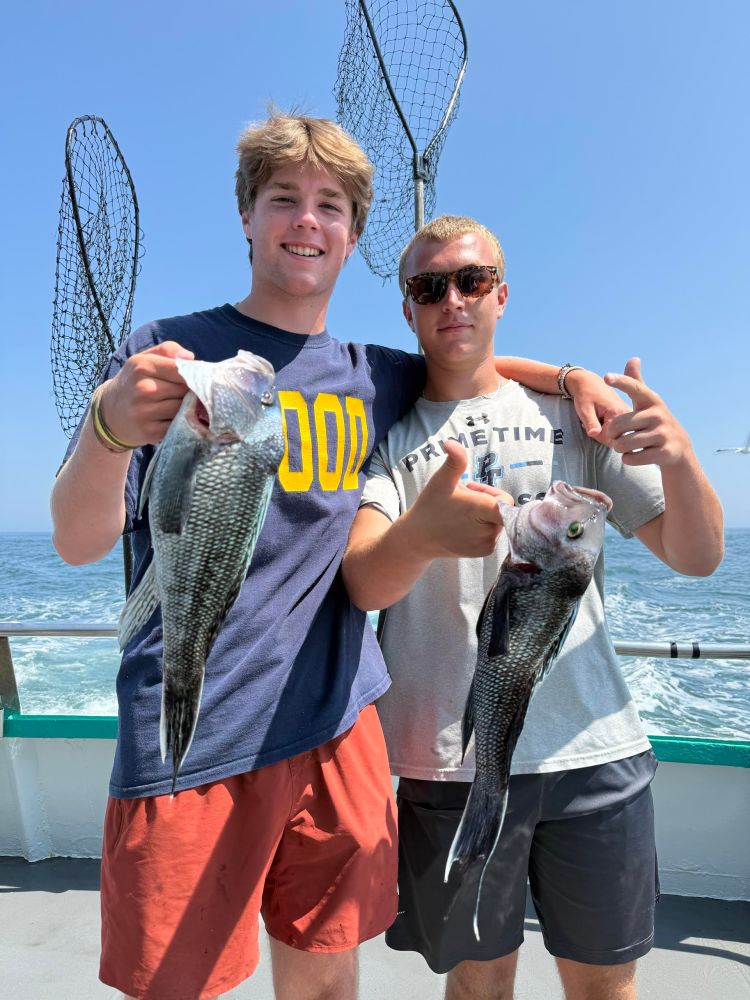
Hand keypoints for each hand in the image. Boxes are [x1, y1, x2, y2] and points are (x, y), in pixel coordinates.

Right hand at [98, 342, 194, 446]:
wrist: (110, 413)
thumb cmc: (134, 382)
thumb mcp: (144, 359)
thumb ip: (168, 350)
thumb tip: (190, 358)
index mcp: (142, 366)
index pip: (181, 369)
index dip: (193, 374)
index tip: (196, 378)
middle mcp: (143, 389)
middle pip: (185, 390)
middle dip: (190, 391)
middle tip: (183, 393)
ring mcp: (145, 412)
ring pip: (184, 408)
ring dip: (186, 408)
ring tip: (177, 405)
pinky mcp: (150, 432)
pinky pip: (178, 425)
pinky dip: (179, 423)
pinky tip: (170, 418)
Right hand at [404, 440, 509, 557]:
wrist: (417, 538)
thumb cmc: (430, 505)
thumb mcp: (442, 480)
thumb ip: (455, 460)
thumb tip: (451, 442)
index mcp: (482, 510)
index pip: (505, 500)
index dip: (491, 492)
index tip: (471, 489)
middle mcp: (489, 530)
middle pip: (502, 509)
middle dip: (486, 502)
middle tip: (463, 498)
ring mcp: (487, 544)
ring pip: (498, 522)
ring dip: (484, 515)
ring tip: (461, 512)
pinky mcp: (484, 553)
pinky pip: (493, 534)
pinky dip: (483, 528)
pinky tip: (464, 525)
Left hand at [565, 368, 629, 442]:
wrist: (588, 382)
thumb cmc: (585, 395)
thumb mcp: (584, 409)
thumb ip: (590, 423)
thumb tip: (594, 434)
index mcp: (619, 412)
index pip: (611, 438)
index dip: (598, 436)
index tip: (592, 426)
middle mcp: (628, 414)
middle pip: (616, 438)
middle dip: (602, 434)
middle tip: (594, 420)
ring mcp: (629, 414)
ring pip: (617, 434)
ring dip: (605, 431)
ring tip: (598, 418)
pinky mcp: (627, 415)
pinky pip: (619, 429)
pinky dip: (608, 427)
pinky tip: (602, 419)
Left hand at [603, 358, 691, 465]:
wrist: (679, 449)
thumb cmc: (654, 422)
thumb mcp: (647, 403)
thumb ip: (636, 383)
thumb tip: (633, 358)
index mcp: (652, 400)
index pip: (634, 388)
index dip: (620, 382)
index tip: (606, 377)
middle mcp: (658, 415)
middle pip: (618, 425)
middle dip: (611, 435)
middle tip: (615, 437)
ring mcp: (663, 434)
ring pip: (624, 444)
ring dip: (618, 448)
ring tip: (623, 447)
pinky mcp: (664, 452)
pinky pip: (632, 458)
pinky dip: (627, 460)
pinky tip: (633, 456)